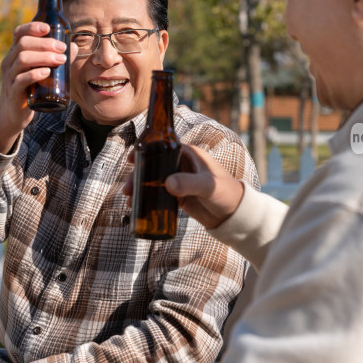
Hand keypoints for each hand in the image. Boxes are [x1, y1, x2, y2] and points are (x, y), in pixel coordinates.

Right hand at [0, 21, 70, 152]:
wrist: (13, 114)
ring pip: (23, 59)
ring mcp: (10, 77)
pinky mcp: (13, 92)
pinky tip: (47, 72)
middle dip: (45, 43)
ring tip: (60, 60)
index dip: (32, 27)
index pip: (18, 33)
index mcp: (15, 54)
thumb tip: (73, 47)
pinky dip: (35, 74)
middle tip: (62, 49)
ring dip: (44, 57)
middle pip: (23, 44)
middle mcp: (9, 62)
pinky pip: (21, 79)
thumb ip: (55, 59)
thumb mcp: (40, 71)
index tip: (48, 28)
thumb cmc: (30, 88)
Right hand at [123, 144, 243, 228]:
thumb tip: (167, 184)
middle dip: (137, 175)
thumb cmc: (226, 194)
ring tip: (129, 200)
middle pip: (153, 165)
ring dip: (140, 188)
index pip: (162, 147)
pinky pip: (158, 194)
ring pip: (153, 180)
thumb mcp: (208, 187)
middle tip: (127, 189)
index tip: (131, 158)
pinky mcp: (179, 196)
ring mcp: (179, 181)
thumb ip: (189, 184)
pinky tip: (137, 206)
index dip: (145, 151)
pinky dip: (147, 199)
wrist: (234, 215)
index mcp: (189, 155)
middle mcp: (182, 165)